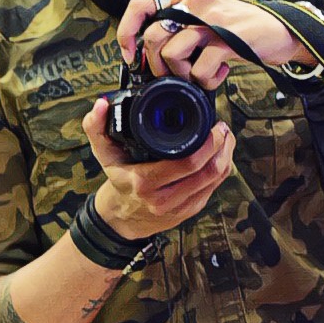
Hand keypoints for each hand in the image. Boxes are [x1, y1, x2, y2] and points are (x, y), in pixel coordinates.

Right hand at [81, 97, 235, 239]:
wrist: (122, 218)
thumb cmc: (117, 180)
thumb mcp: (103, 154)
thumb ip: (97, 127)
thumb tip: (102, 104)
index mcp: (144, 183)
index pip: (187, 163)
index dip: (208, 143)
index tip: (213, 124)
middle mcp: (164, 199)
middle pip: (208, 171)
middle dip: (222, 146)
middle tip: (222, 127)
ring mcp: (180, 207)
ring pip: (216, 180)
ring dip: (226, 156)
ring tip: (225, 137)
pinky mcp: (191, 211)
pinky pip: (214, 188)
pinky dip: (222, 168)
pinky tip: (221, 154)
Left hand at [117, 0, 308, 81]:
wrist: (279, 30)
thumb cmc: (237, 29)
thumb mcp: (203, 17)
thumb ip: (177, 26)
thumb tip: (146, 54)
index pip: (140, 5)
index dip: (127, 32)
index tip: (130, 55)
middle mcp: (194, 1)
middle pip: (153, 37)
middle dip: (157, 66)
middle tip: (174, 75)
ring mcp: (211, 20)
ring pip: (172, 53)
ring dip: (182, 75)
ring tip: (199, 74)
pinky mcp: (227, 40)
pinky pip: (199, 69)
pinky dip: (207, 80)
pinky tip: (220, 74)